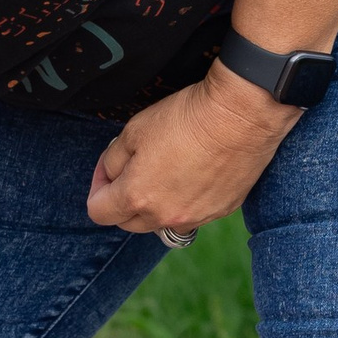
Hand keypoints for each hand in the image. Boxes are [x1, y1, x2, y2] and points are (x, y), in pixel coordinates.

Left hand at [87, 62, 299, 242]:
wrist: (240, 115)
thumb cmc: (186, 118)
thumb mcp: (134, 130)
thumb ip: (112, 160)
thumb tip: (110, 176)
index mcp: (137, 197)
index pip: (98, 212)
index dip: (97, 188)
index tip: (106, 170)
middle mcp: (165, 216)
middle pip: (129, 223)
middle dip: (123, 200)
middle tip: (133, 170)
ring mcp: (196, 217)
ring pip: (162, 222)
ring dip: (156, 205)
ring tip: (165, 173)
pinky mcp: (221, 211)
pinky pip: (193, 215)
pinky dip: (186, 201)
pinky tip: (194, 173)